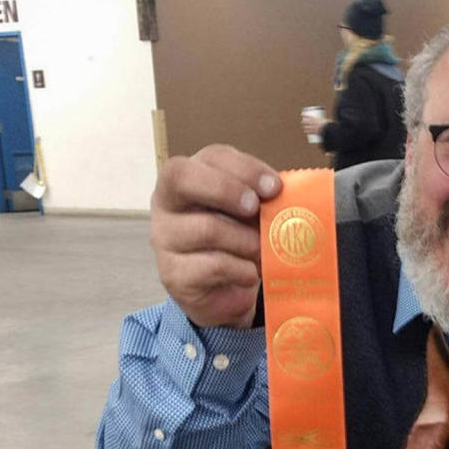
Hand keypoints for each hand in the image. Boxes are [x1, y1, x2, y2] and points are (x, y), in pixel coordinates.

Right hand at [150, 144, 282, 328]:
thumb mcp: (247, 214)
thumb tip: (283, 194)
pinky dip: (242, 270)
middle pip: (183, 178)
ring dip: (246, 241)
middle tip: (255, 208)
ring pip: (207, 228)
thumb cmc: (235, 241)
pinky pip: (214, 266)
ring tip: (262, 252)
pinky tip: (250, 274)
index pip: (210, 157)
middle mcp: (166, 203)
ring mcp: (165, 239)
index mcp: (188, 178)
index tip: (274, 187)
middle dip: (227, 190)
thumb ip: (260, 199)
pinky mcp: (174, 275)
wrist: (222, 291)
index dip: (245, 169)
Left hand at [301, 113, 328, 136]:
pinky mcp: (314, 132)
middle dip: (303, 122)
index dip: (304, 115)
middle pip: (306, 122)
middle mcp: (313, 124)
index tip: (301, 114)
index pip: (308, 116)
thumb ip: (326, 120)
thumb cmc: (328, 124)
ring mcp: (313, 128)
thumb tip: (328, 120)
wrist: (327, 130)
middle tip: (302, 121)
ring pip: (307, 127)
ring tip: (303, 126)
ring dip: (304, 127)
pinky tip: (305, 131)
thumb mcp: (327, 120)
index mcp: (315, 119)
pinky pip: (309, 132)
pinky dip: (307, 131)